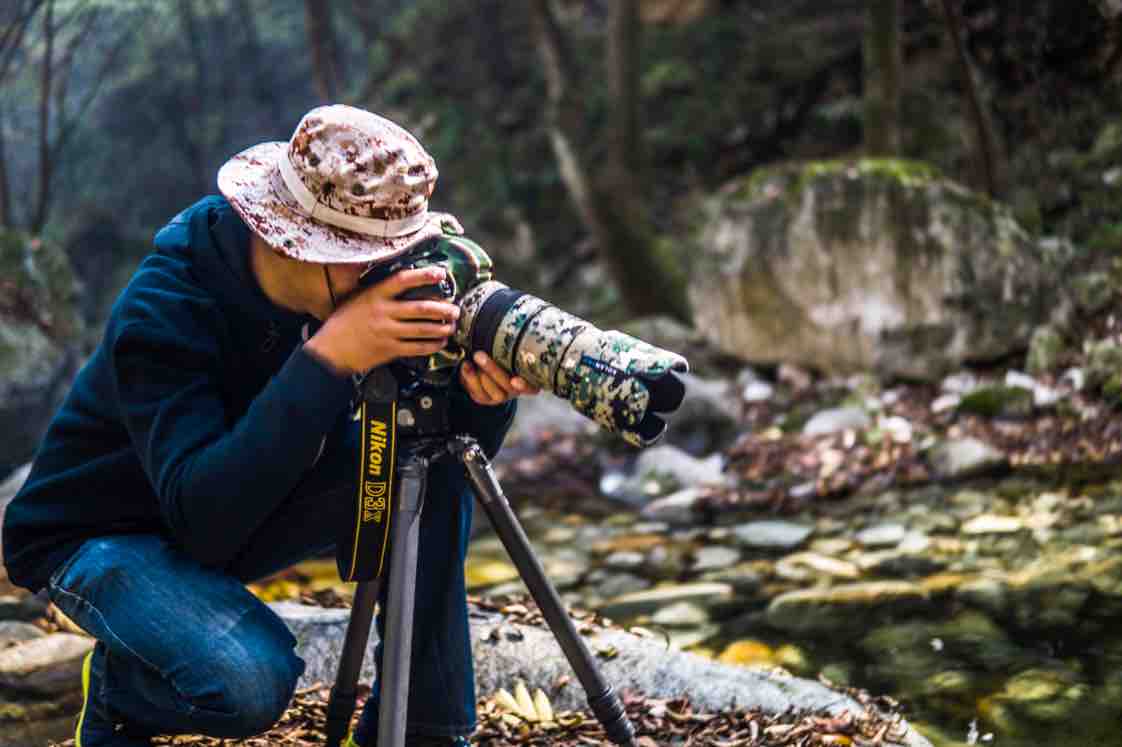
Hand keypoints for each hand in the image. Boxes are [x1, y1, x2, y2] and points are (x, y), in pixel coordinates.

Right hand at [305, 267, 458, 374]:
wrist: (330, 351)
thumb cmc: (342, 323)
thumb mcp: (356, 299)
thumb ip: (378, 292)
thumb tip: (403, 282)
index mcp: (375, 295)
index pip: (403, 280)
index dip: (424, 275)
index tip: (441, 273)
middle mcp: (383, 312)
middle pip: (421, 308)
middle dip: (443, 309)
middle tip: (455, 309)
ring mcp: (387, 332)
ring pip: (423, 329)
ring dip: (442, 328)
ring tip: (452, 326)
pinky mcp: (389, 350)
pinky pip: (417, 348)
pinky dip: (432, 345)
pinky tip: (440, 343)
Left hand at [460, 350, 539, 405]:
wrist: (486, 370)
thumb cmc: (504, 356)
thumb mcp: (511, 351)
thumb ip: (513, 345)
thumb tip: (514, 320)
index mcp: (527, 380)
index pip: (532, 387)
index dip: (525, 386)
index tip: (515, 380)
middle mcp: (515, 391)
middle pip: (506, 385)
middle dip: (491, 370)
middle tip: (479, 355)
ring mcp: (500, 396)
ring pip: (490, 389)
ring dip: (477, 373)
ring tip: (469, 359)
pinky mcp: (485, 399)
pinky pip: (477, 391)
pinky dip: (469, 377)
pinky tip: (465, 365)